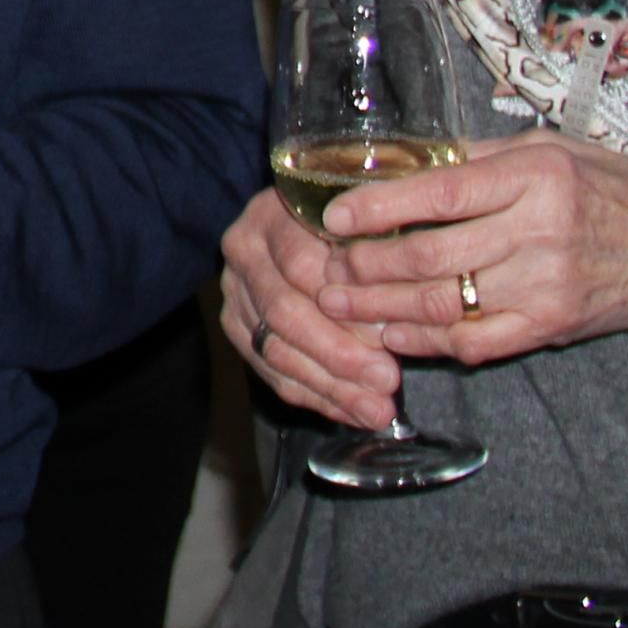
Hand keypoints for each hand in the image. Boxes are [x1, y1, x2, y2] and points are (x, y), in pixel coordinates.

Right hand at [219, 188, 400, 432]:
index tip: (392, 335)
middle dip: (339, 353)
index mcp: (272, 214)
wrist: (301, 226)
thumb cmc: (349, 225)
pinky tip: (352, 413)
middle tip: (387, 380)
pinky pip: (271, 373)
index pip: (301, 265)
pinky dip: (315, 397)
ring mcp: (235, 291)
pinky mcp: (236, 327)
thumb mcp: (364, 223)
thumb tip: (388, 323)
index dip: (345, 304)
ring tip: (376, 410)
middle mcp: (243, 250)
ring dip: (331, 385)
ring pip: (276, 349)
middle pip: (284, 312)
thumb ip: (372, 260)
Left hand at [314, 128, 627, 368]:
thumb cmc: (614, 192)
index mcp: (536, 177)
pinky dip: (426, 340)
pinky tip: (390, 333)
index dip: (380, 208)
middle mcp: (539, 232)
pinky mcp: (550, 326)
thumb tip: (407, 158)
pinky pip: (476, 341)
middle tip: (325, 267)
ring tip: (339, 303)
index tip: (335, 216)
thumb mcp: (554, 150)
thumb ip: (482, 157)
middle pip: (432, 256)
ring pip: (445, 303)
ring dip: (382, 307)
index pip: (441, 194)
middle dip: (368, 266)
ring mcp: (545, 286)